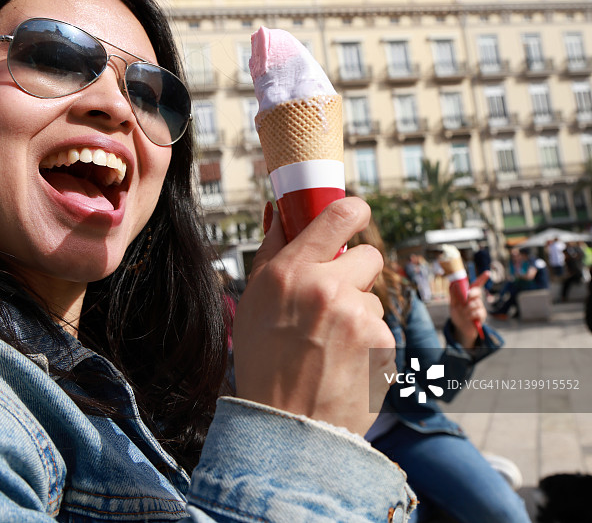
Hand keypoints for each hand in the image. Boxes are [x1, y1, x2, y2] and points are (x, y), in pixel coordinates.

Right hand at [231, 197, 395, 435]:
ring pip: (373, 297)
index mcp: (291, 271)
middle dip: (358, 271)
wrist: (287, 424)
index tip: (356, 214)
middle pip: (369, 254)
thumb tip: (280, 211)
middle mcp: (326, 287)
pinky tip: (344, 361)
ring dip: (359, 312)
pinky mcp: (381, 342)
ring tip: (330, 343)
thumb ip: (272, 250)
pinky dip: (368, 341)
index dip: (354, 210)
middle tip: (337, 295)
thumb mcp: (253, 301)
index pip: (338, 214)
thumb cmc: (264, 360)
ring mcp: (357, 315)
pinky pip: (381, 328)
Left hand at [449, 271, 488, 347]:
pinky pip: (478, 312)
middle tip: (466, 298)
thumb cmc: (457, 314)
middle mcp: (476, 299)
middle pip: (477, 292)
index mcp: (469, 295)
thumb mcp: (453, 305)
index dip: (482, 279)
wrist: (460, 328)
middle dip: (472, 293)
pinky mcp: (482, 316)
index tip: (487, 273)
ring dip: (467, 309)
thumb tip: (452, 284)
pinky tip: (468, 318)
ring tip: (464, 313)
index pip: (476, 285)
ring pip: (476, 303)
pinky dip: (470, 315)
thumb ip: (453, 295)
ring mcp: (480, 307)